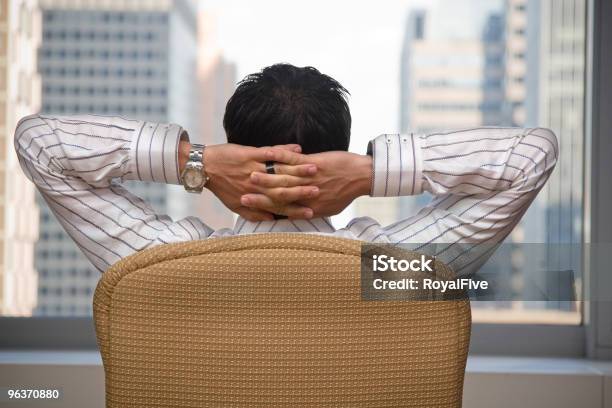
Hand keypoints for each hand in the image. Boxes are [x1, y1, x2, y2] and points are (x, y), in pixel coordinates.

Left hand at [198, 143, 319, 220]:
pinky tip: (298, 148)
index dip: (296, 209)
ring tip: (315, 168)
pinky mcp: (249, 154)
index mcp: (254, 198)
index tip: (312, 212)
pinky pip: (270, 152)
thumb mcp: (236, 205)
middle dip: (303, 189)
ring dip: (298, 169)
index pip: (279, 206)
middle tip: (320, 190)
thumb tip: (271, 219)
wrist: (203, 168)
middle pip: (284, 189)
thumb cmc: (221, 187)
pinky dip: (284, 150)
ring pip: (280, 171)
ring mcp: (253, 168)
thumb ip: (254, 213)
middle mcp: (255, 185)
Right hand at [241, 150, 371, 217]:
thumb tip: (299, 215)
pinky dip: (280, 157)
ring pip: (282, 179)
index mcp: (309, 207)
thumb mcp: (328, 207)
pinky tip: (267, 153)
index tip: (247, 208)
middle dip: (258, 196)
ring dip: (265, 177)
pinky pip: (293, 160)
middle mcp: (306, 195)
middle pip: (277, 197)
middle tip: (241, 195)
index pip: (281, 210)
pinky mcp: (313, 164)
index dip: (264, 210)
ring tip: (249, 175)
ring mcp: (308, 179)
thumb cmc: (345, 192)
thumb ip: (311, 211)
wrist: (361, 177)